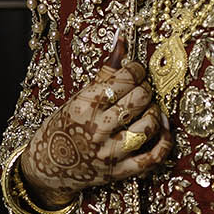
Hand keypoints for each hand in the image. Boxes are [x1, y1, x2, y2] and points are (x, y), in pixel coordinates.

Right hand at [20, 42, 171, 201]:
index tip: (136, 71)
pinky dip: (164, 142)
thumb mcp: (78, 97)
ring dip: (154, 113)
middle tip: (141, 90)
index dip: (136, 70)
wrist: (48, 167)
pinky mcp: (119, 172)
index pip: (124, 80)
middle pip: (139, 100)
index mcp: (83, 106)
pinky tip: (162, 129)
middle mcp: (95, 129)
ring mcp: (108, 153)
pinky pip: (153, 157)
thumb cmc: (64, 127)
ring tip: (148, 108)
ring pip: (148, 126)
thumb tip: (123, 41)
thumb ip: (105, 72)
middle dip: (145, 90)